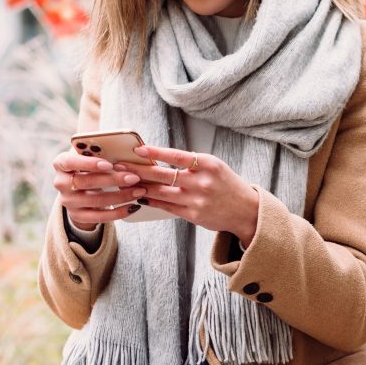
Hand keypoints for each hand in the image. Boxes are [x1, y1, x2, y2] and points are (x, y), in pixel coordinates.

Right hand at [52, 151, 147, 230]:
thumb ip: (101, 152)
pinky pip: (99, 217)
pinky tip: (133, 206)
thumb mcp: (90, 158)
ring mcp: (68, 202)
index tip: (109, 164)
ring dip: (121, 196)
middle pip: (87, 182)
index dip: (89, 163)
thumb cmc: (89, 168)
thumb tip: (130, 149)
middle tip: (135, 177)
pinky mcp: (77, 216)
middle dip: (113, 179)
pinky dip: (118, 213)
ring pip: (96, 200)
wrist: (78, 193)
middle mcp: (60, 183)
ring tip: (140, 190)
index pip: (70, 162)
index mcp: (61, 163)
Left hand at [131, 145, 259, 245]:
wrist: (246, 210)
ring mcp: (197, 200)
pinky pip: (167, 207)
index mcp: (208, 164)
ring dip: (141, 187)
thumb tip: (159, 158)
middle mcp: (202, 182)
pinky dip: (152, 201)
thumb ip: (191, 163)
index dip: (155, 153)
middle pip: (164, 175)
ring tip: (125, 182)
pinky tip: (141, 196)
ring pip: (162, 192)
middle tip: (120, 166)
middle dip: (139, 170)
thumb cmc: (226, 184)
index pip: (176, 156)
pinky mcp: (194, 215)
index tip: (138, 149)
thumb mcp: (214, 166)